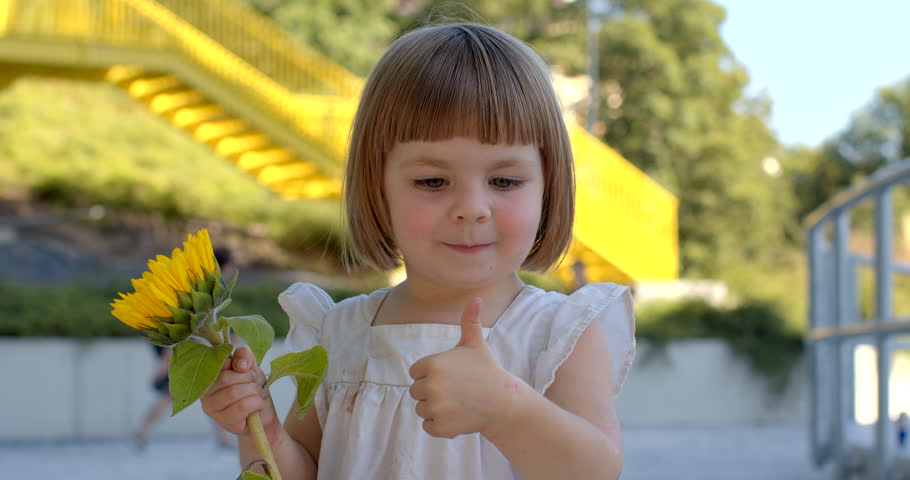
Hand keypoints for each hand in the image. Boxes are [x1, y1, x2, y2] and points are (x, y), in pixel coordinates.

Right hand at [201, 346, 279, 440]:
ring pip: (233, 393)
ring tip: (256, 394)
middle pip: (225, 378)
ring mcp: (213, 410)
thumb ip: (244, 356)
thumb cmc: (252, 386)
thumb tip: (240, 365)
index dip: (237, 363)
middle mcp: (204, 394)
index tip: (246, 368)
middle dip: (248, 378)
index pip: (217, 363)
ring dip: (254, 391)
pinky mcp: (225, 422)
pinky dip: (256, 403)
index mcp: (208, 376)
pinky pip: (242, 407)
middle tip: (254, 383)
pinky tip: (257, 405)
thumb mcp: (250, 365)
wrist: (265, 411)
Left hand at [408, 298, 518, 438]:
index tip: (451, 376)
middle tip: (456, 390)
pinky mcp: (441, 426)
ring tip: (457, 403)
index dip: (431, 374)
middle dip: (432, 392)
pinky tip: (457, 416)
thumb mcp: (476, 345)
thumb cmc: (486, 371)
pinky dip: (439, 425)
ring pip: (421, 409)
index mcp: (433, 363)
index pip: (415, 372)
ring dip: (435, 409)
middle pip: (416, 391)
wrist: (503, 402)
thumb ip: (470, 321)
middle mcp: (431, 385)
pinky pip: (427, 426)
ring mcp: (436, 407)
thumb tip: (476, 297)